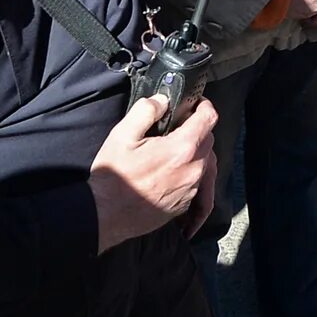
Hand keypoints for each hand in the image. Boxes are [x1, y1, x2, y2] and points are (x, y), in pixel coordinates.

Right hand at [89, 95, 219, 250]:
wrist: (107, 215)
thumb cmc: (113, 177)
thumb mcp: (123, 135)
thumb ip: (146, 111)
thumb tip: (162, 101)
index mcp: (182, 149)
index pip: (209, 119)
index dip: (204, 106)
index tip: (197, 104)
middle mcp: (193, 170)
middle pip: (209, 141)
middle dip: (199, 129)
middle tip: (179, 125)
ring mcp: (191, 190)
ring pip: (206, 163)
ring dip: (197, 152)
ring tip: (176, 148)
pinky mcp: (185, 204)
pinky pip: (199, 183)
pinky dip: (193, 173)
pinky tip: (176, 170)